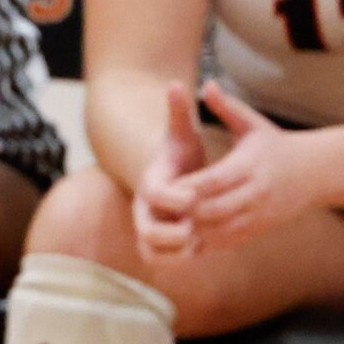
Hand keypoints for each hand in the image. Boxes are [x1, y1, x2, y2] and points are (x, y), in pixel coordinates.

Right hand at [131, 82, 208, 260]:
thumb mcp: (182, 133)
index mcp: (151, 181)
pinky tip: (199, 249)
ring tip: (198, 242)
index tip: (195, 197)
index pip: (155, 193)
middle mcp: (144, 207)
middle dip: (170, 232)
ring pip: (151, 251)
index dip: (175, 197)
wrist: (168, 175)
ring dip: (175, 252)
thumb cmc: (179, 154)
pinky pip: (161, 261)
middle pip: (145, 229)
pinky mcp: (158, 244)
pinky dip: (178, 260)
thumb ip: (179, 112)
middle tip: (194, 230)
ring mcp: (149, 227)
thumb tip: (177, 83)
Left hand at [181, 83, 314, 250]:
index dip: (189, 185)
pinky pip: (232, 240)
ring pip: (223, 229)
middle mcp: (256, 192)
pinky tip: (193, 232)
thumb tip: (205, 83)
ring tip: (175, 220)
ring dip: (197, 227)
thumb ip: (226, 106)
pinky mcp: (261, 228)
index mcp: (251, 166)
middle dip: (188, 210)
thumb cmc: (274, 144)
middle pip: (215, 208)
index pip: (214, 180)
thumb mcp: (252, 123)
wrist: (313, 172)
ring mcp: (260, 213)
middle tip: (164, 207)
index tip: (169, 184)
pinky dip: (210, 239)